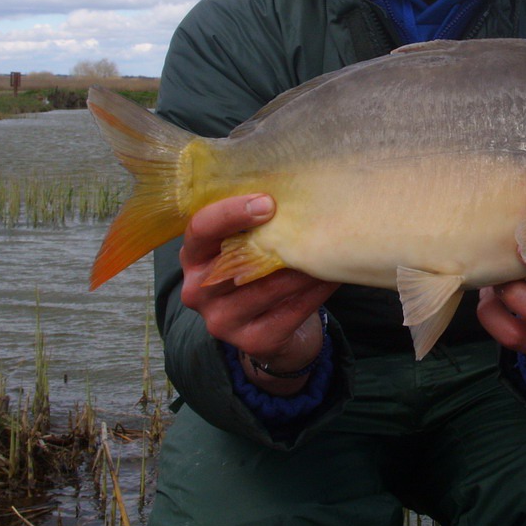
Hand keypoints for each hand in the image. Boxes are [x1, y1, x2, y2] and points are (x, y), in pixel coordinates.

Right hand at [179, 194, 338, 393]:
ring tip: (329, 244)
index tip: (266, 201)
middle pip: (233, 261)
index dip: (229, 213)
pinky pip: (289, 311)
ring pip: (267, 287)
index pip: (200, 230)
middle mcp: (198, 290)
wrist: (268, 329)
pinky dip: (314, 291)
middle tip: (307, 220)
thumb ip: (252, 223)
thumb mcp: (243, 245)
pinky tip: (332, 274)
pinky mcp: (252, 342)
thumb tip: (291, 184)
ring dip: (301, 265)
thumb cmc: (257, 271)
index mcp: (193, 257)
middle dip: (273, 240)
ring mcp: (222, 320)